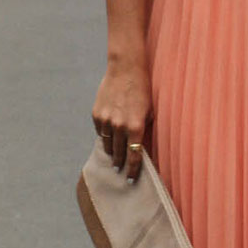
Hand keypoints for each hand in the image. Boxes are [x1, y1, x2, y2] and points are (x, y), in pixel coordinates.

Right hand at [92, 59, 151, 182]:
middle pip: (118, 153)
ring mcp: (106, 120)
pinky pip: (100, 132)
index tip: (130, 179)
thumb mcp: (150, 111)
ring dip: (111, 152)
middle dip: (120, 164)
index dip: (132, 170)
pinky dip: (104, 136)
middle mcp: (120, 126)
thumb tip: (140, 147)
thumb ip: (145, 130)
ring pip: (107, 145)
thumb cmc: (143, 90)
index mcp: (136, 127)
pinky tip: (109, 137)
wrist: (126, 69)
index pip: (134, 156)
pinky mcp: (96, 114)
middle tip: (120, 171)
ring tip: (113, 157)